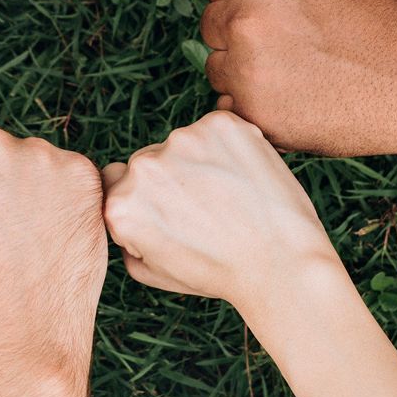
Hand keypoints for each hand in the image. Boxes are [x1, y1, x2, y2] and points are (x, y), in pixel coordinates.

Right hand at [0, 125, 106, 370]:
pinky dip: (74, 200)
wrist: (20, 325)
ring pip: (38, 160)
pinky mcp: (79, 169)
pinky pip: (76, 176)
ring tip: (36, 237)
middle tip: (9, 229)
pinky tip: (61, 236)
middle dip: (3, 179)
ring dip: (40, 186)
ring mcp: (35, 153)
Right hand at [102, 111, 334, 317]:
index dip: (144, 200)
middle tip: (206, 210)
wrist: (280, 263)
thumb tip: (121, 215)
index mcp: (120, 203)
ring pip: (182, 144)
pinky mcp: (219, 123)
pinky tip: (244, 179)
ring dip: (199, 162)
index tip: (171, 216)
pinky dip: (228, 147)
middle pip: (148, 161)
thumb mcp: (153, 273)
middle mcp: (144, 166)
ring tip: (230, 197)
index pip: (116, 181)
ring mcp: (182, 140)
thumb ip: (125, 241)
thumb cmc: (219, 272)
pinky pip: (215, 130)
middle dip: (170, 180)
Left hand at [197, 0, 396, 155]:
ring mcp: (245, 71)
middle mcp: (242, 19)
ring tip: (302, 69)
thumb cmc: (379, 11)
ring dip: (245, 68)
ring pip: (217, 65)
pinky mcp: (254, 116)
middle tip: (300, 42)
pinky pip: (229, 105)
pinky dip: (254, 104)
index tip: (286, 9)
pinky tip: (297, 96)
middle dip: (245, 30)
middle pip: (212, 23)